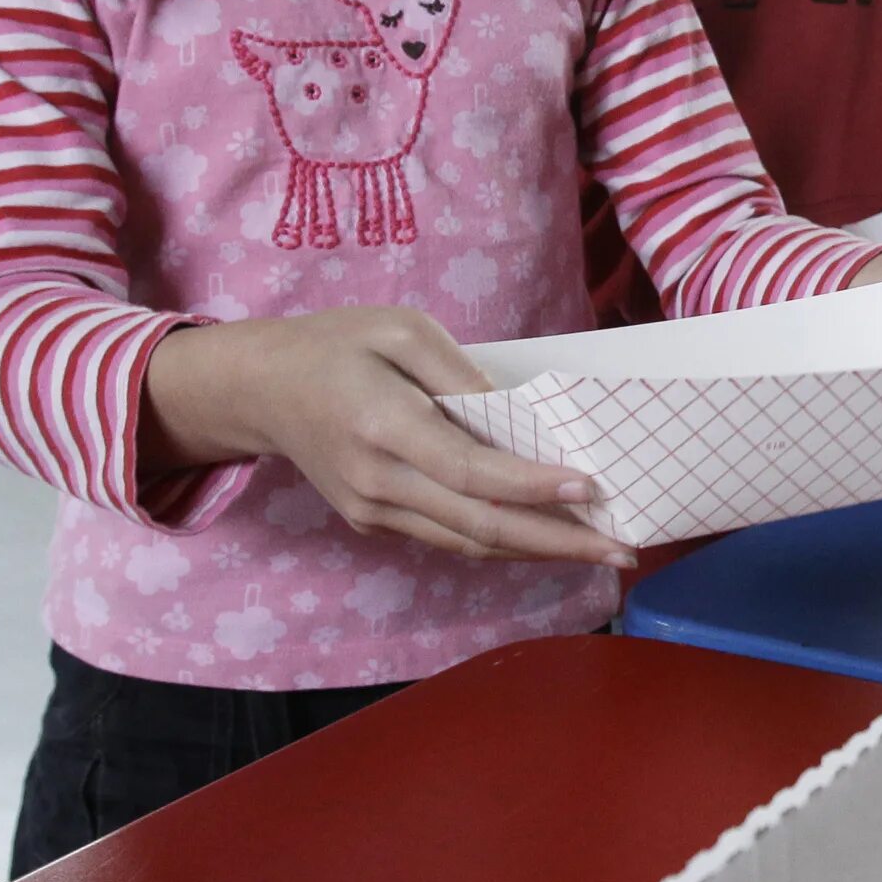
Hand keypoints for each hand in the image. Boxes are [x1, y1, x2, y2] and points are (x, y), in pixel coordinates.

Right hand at [141, 308, 628, 569]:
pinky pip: (448, 538)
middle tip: (621, 548)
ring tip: (601, 549)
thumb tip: (516, 416)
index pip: (469, 470)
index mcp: (383, 426)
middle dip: (557, 541)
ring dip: (537, 550)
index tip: (588, 487)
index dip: (530, 485)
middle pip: (478, 526)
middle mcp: (377, 482)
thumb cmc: (337, 344)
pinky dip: (502, 542)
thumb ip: (460, 375)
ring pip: (467, 543)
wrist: (260, 389)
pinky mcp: (374, 520)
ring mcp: (372, 510)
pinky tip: (548, 536)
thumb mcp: (400, 330)